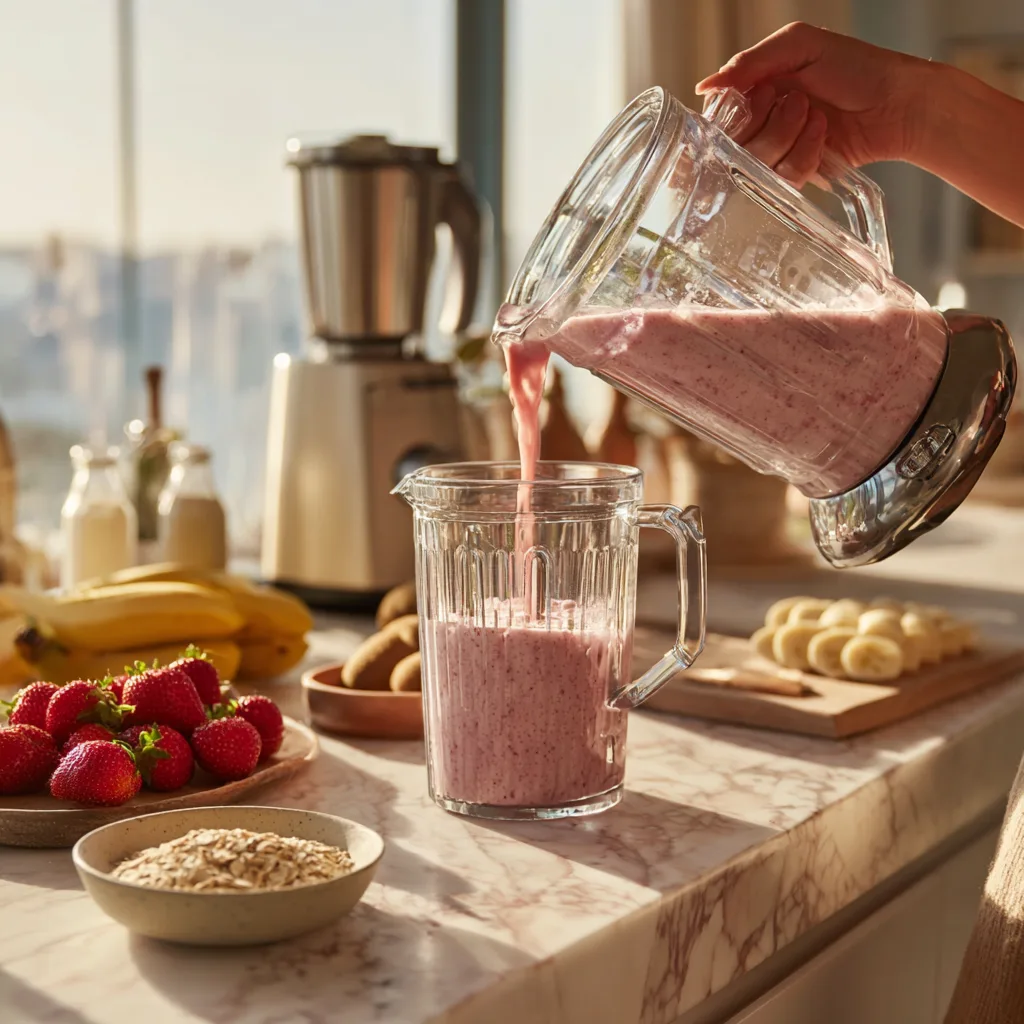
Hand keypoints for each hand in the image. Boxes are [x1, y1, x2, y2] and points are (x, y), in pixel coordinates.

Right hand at [696, 23, 934, 186]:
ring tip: (818, 119)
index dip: (738, 112)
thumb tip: (705, 86)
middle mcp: (762, 122)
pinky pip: (780, 180)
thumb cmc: (857, 68)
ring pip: (756, 165)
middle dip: (769, 123)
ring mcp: (778, 152)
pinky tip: (823, 140)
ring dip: (789, 139)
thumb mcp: (801, 45)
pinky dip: (803, 158)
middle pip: (734, 144)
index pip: (719, 114)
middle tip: (801, 103)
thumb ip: (750, 62)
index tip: (767, 95)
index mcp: (756, 89)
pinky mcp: (795, 175)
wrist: (898, 104)